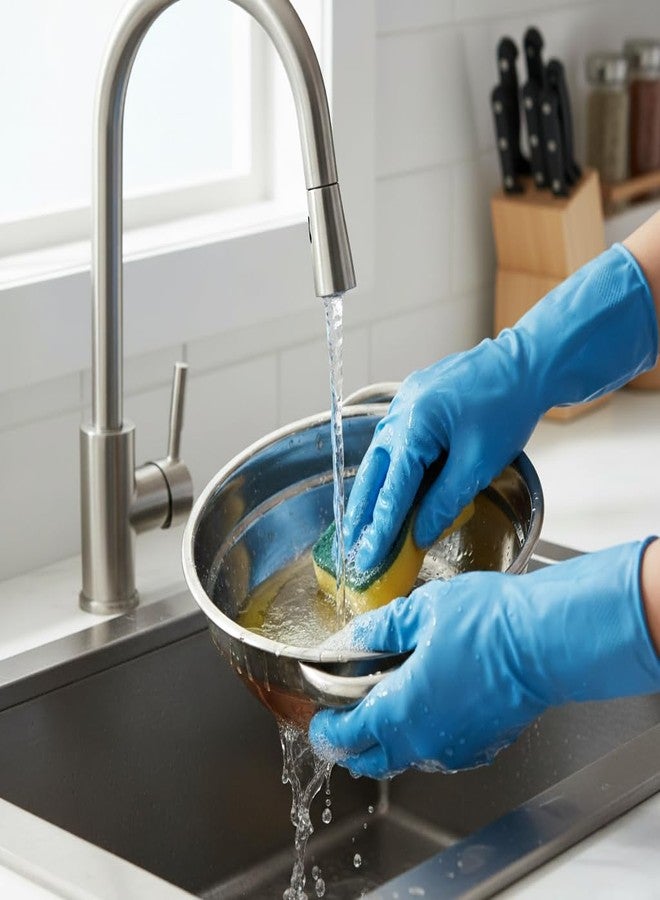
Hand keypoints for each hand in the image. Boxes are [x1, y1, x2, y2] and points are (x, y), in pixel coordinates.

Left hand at [309, 541, 659, 777]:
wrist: (546, 641)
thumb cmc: (489, 623)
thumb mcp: (419, 610)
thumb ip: (378, 630)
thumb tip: (352, 639)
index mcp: (398, 711)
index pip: (343, 738)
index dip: (324, 727)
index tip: (319, 712)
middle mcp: (423, 743)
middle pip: (369, 761)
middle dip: (350, 742)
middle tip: (345, 711)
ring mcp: (454, 751)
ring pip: (404, 758)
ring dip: (387, 738)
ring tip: (388, 698)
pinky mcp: (481, 748)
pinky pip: (437, 752)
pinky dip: (422, 736)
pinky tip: (430, 700)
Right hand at [345, 244, 656, 570]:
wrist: (527, 365)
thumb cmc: (508, 407)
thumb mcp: (477, 465)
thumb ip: (444, 502)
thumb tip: (420, 535)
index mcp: (413, 425)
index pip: (390, 488)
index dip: (379, 527)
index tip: (368, 557)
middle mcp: (399, 412)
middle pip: (372, 472)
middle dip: (362, 512)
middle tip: (352, 547)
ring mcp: (404, 404)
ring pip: (382, 458)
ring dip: (374, 492)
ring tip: (366, 527)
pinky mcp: (415, 403)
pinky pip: (396, 443)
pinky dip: (391, 471)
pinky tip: (391, 491)